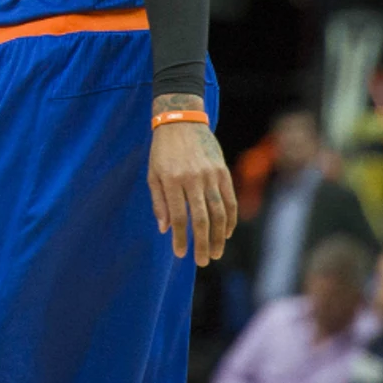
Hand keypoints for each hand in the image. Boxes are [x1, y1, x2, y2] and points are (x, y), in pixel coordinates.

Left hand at [148, 98, 237, 266]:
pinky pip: (230, 200)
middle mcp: (193, 179)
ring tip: (215, 253)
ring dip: (218, 237)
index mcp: (171, 180)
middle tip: (202, 261)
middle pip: (201, 219)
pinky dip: (230, 219)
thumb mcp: (152, 174)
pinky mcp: (223, 172)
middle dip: (202, 244)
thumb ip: (159, 202)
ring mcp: (211, 175)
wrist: (181, 121)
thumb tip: (165, 230)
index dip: (180, 238)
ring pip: (219, 213)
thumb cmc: (162, 151)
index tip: (181, 254)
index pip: (178, 217)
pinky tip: (225, 233)